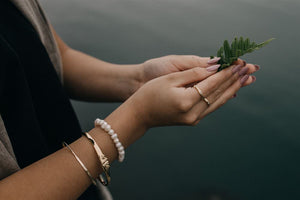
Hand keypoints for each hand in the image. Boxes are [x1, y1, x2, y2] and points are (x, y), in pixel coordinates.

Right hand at [126, 60, 257, 127]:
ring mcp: (194, 119)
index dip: (226, 72)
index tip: (239, 63)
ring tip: (246, 79)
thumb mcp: (169, 79)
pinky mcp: (193, 120)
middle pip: (219, 94)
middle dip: (234, 80)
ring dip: (232, 89)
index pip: (212, 84)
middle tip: (249, 69)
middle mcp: (193, 113)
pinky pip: (212, 107)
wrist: (139, 114)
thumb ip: (193, 73)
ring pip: (218, 102)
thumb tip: (214, 68)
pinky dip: (222, 97)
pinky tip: (230, 91)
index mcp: (186, 101)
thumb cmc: (149, 93)